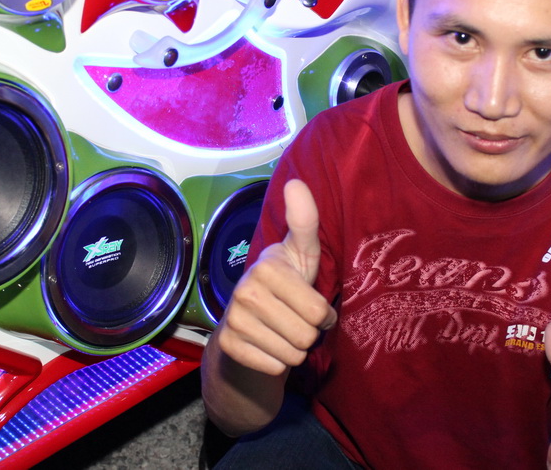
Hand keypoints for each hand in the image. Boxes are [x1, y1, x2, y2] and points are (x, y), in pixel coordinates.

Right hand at [214, 179, 337, 376]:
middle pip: (307, 335)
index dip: (323, 315)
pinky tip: (266, 347)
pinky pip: (274, 368)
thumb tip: (296, 182)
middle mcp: (245, 289)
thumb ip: (304, 222)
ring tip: (281, 334)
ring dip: (294, 350)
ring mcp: (233, 319)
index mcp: (267, 266)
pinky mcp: (227, 345)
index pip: (319, 312)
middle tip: (294, 322)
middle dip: (309, 335)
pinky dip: (276, 364)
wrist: (243, 330)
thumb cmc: (284, 288)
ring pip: (293, 354)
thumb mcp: (300, 255)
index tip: (310, 305)